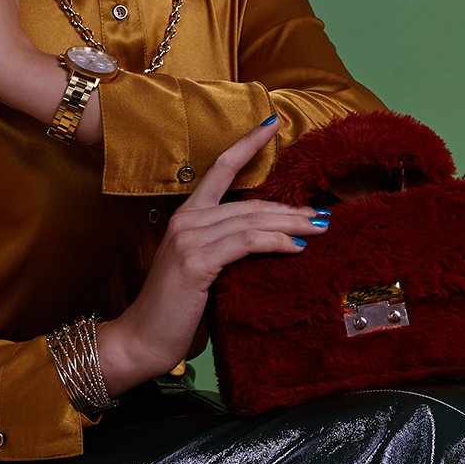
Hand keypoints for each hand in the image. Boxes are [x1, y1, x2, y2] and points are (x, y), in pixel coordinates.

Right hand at [99, 116, 329, 393]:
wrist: (142, 339)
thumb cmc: (174, 310)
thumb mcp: (202, 269)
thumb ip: (226, 250)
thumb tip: (268, 243)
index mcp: (186, 216)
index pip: (219, 169)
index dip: (246, 144)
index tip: (271, 124)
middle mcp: (186, 220)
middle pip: (248, 202)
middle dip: (289, 207)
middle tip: (322, 212)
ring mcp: (189, 238)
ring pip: (251, 220)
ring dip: (291, 223)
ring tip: (319, 226)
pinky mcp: (196, 261)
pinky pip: (245, 243)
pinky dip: (274, 241)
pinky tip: (296, 246)